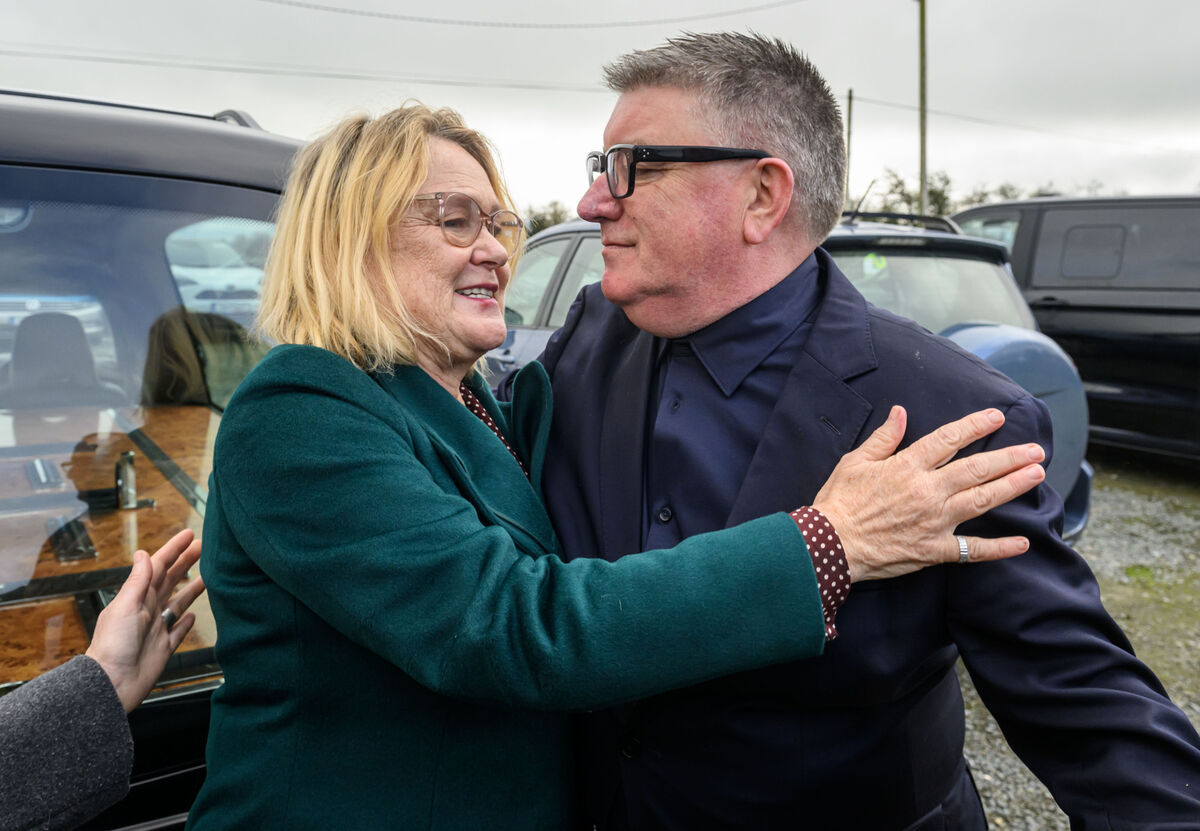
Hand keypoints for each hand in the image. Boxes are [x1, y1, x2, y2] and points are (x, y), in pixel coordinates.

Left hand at [85, 529, 204, 711]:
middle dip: (186, 563)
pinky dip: (186, 621)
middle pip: (171, 580)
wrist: (112, 683)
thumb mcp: (125, 606)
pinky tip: (193, 614)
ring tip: (208, 576)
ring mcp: (157, 628)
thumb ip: (137, 580)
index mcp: (137, 597)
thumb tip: (142, 553)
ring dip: (192, 588)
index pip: (159, 567)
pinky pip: (179, 630)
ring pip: (178, 602)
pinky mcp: (164, 647)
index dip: (174, 550)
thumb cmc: (113, 646)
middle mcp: (148, 610)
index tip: (189, 535)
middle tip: (204, 548)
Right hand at [813, 406, 1044, 581]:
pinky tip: (1022, 543)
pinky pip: (972, 550)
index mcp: (907, 466)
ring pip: (982, 500)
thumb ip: (884, 438)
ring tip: (1036, 474)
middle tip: (1035, 450)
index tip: (997, 417)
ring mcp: (934, 521)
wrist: (830, 544)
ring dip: (1012, 486)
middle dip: (1009, 457)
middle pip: (976, 469)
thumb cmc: (839, 502)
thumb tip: (901, 412)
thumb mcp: (855, 461)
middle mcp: (927, 491)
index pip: (948, 439)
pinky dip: (999, 548)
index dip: (975, 426)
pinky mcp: (934, 550)